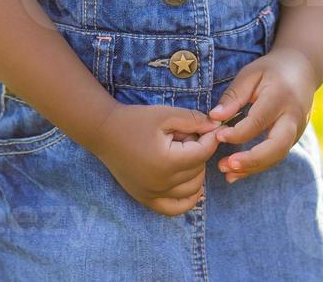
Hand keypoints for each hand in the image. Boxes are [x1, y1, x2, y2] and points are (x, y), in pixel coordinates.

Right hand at [88, 103, 222, 215]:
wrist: (104, 132)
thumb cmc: (135, 120)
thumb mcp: (166, 114)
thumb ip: (194, 120)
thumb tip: (217, 128)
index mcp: (167, 162)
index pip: (203, 154)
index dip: (210, 138)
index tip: (210, 128)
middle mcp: (162, 184)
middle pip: (199, 171)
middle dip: (199, 152)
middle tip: (187, 136)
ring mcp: (153, 195)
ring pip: (192, 190)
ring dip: (195, 172)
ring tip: (183, 154)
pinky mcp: (146, 199)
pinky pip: (174, 209)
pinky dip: (188, 200)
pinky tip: (192, 187)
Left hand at [207, 48, 316, 183]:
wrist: (303, 69)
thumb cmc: (271, 70)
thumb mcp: (250, 74)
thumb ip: (234, 95)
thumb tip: (214, 118)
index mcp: (280, 96)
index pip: (259, 121)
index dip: (238, 133)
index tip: (217, 136)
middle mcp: (293, 116)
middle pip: (277, 146)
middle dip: (252, 160)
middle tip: (227, 166)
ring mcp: (298, 129)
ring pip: (278, 156)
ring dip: (253, 168)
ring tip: (228, 174)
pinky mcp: (295, 138)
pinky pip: (277, 156)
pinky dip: (258, 166)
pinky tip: (238, 171)